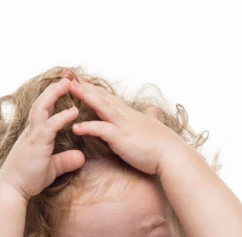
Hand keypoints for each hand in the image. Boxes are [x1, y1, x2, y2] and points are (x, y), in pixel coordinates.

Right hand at [0, 77, 86, 200]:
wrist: (12, 189)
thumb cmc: (27, 179)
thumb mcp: (51, 168)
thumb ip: (65, 161)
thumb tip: (81, 157)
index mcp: (34, 133)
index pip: (44, 108)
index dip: (53, 96)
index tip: (64, 86)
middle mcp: (32, 130)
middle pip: (42, 100)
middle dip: (54, 87)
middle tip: (68, 77)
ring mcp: (33, 135)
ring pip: (42, 106)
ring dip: (55, 93)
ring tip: (69, 84)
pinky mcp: (37, 143)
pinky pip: (50, 125)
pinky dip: (62, 116)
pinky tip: (74, 111)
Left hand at [63, 73, 186, 176]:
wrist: (172, 155)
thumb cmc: (163, 146)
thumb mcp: (153, 128)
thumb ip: (149, 118)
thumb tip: (153, 112)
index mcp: (130, 114)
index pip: (109, 97)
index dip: (95, 89)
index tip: (82, 81)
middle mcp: (125, 116)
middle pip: (102, 96)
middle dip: (85, 86)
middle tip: (69, 76)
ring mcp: (122, 125)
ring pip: (101, 106)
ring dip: (85, 96)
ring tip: (70, 89)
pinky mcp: (121, 138)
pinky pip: (101, 130)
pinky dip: (88, 127)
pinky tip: (75, 128)